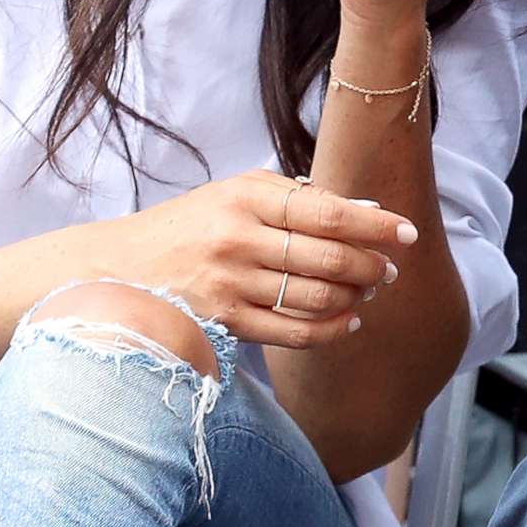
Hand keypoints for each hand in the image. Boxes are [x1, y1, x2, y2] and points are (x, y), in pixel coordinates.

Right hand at [78, 171, 417, 349]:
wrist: (118, 268)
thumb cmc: (190, 226)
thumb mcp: (237, 194)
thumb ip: (300, 199)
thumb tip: (369, 210)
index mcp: (247, 196)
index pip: (329, 212)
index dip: (376, 225)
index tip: (407, 233)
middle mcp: (238, 238)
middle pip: (330, 257)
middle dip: (372, 265)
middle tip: (389, 270)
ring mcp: (230, 283)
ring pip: (317, 296)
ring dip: (355, 297)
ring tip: (368, 292)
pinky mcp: (223, 323)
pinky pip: (294, 332)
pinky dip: (331, 329)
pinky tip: (347, 321)